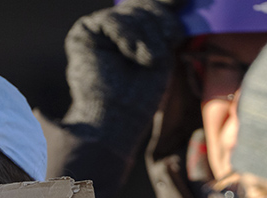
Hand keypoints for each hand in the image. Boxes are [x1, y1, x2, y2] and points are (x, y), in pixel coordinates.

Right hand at [62, 0, 187, 142]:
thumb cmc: (141, 95)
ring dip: (147, 36)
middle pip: (144, 6)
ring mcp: (97, 30)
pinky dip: (128, 37)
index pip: (151, 8)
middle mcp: (113, 29)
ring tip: (148, 60)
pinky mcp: (83, 34)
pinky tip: (132, 55)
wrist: (118, 119)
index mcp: (131, 34)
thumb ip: (165, 25)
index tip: (183, 7)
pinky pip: (113, 21)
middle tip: (165, 48)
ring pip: (131, 12)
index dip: (167, 9)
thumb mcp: (162, 53)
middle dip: (160, 23)